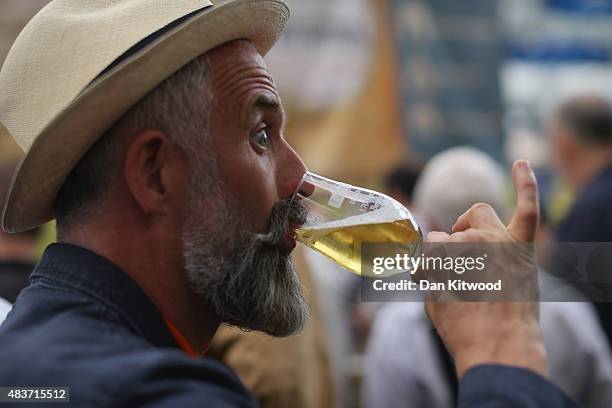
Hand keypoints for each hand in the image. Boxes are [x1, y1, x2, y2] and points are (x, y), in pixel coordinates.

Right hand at [424, 160, 546, 378]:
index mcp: (444, 253)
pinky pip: (527, 207)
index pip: (430, 244)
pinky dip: (525, 183)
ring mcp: (500, 240)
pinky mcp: (522, 247)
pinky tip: (520, 162)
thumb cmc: (463, 330)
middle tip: (456, 273)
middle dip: (449, 248)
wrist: (501, 350)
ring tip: (474, 250)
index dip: (430, 263)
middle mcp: (471, 241)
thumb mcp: (432, 301)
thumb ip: (428, 274)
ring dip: (471, 227)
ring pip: (479, 214)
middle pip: (452, 232)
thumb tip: (425, 265)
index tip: (433, 280)